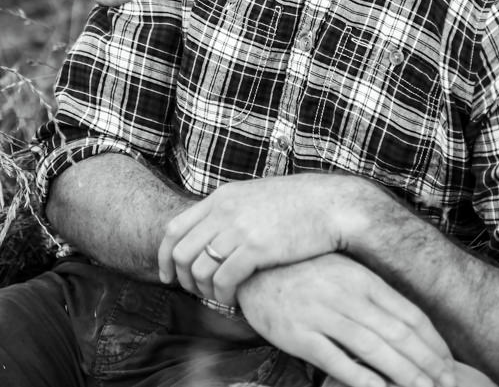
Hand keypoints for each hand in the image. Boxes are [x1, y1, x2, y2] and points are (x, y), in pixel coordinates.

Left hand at [159, 174, 368, 303]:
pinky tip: (234, 302)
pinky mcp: (257, 249)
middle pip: (181, 252)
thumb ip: (231, 210)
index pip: (174, 229)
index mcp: (222, 197)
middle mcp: (225, 211)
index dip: (165, 257)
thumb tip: (214, 229)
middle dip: (183, 280)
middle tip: (197, 294)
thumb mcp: (256, 196)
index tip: (169, 276)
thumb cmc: (300, 204)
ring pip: (199, 270)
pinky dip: (224, 297)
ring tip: (220, 298)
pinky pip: (224, 281)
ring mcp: (239, 229)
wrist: (332, 204)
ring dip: (205, 292)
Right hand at [238, 255, 457, 386]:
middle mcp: (347, 295)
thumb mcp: (345, 273)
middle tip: (449, 384)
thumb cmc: (306, 272)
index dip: (434, 344)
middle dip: (429, 364)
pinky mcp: (299, 335)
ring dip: (405, 374)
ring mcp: (322, 314)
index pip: (411, 315)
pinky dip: (362, 378)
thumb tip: (410, 326)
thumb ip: (375, 296)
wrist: (253, 268)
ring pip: (374, 350)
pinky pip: (337, 361)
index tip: (450, 364)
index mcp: (364, 280)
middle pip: (399, 335)